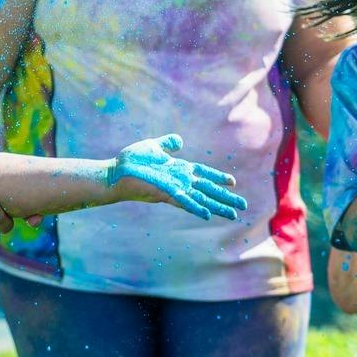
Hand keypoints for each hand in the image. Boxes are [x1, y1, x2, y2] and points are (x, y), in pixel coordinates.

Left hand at [107, 134, 248, 219]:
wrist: (114, 172)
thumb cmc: (131, 161)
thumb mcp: (153, 146)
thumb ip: (167, 144)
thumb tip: (179, 141)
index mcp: (178, 170)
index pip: (202, 174)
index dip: (217, 178)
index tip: (233, 182)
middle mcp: (179, 181)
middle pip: (207, 190)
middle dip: (224, 198)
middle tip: (242, 207)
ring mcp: (173, 189)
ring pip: (200, 199)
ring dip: (217, 206)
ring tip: (233, 215)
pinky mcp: (164, 194)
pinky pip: (184, 202)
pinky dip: (196, 208)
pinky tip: (208, 215)